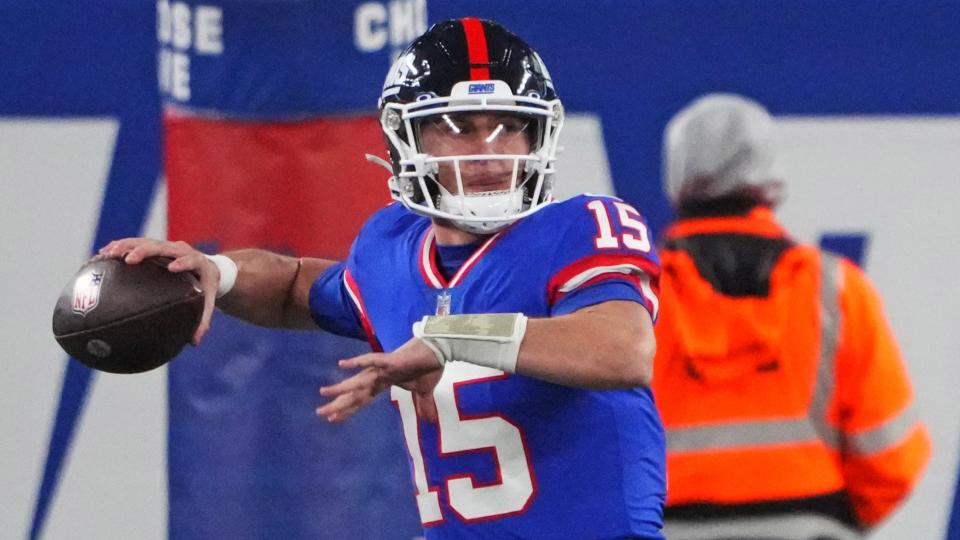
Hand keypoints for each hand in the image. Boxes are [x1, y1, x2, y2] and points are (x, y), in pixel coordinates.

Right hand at [99, 238, 219, 344]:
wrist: (206, 267)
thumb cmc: (206, 287)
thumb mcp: (207, 302)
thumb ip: (203, 321)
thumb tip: (194, 342)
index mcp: (197, 262)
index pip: (190, 260)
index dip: (182, 262)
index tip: (171, 268)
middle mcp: (181, 250)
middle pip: (162, 247)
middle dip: (145, 251)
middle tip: (128, 259)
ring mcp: (167, 246)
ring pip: (145, 242)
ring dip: (126, 246)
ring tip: (108, 254)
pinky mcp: (156, 245)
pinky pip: (136, 243)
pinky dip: (121, 246)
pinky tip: (103, 254)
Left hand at [317, 338, 443, 422]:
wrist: (439, 350)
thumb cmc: (429, 366)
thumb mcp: (424, 391)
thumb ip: (423, 404)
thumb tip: (428, 420)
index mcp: (384, 383)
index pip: (362, 399)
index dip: (348, 410)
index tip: (332, 420)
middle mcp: (379, 376)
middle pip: (355, 393)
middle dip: (338, 403)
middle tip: (319, 413)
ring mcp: (384, 368)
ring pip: (359, 380)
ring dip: (342, 388)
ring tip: (323, 393)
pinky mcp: (391, 361)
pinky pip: (372, 361)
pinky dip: (358, 362)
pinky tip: (342, 364)